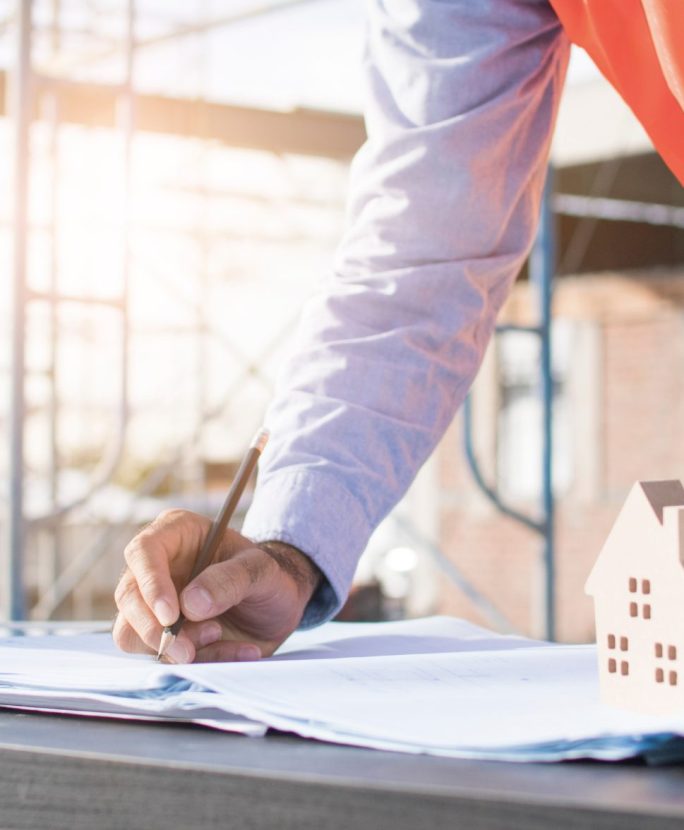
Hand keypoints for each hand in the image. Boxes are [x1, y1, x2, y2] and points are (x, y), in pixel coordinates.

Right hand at [113, 509, 321, 662]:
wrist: (277, 606)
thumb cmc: (269, 576)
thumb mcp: (263, 570)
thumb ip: (232, 579)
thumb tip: (189, 604)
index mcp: (176, 533)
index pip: (143, 552)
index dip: (151, 584)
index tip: (171, 616)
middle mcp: (157, 566)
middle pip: (128, 597)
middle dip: (155, 630)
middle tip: (188, 651)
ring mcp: (153, 602)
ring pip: (131, 632)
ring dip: (173, 647)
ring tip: (218, 634)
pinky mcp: (160, 634)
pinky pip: (158, 657)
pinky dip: (196, 662)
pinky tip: (231, 650)